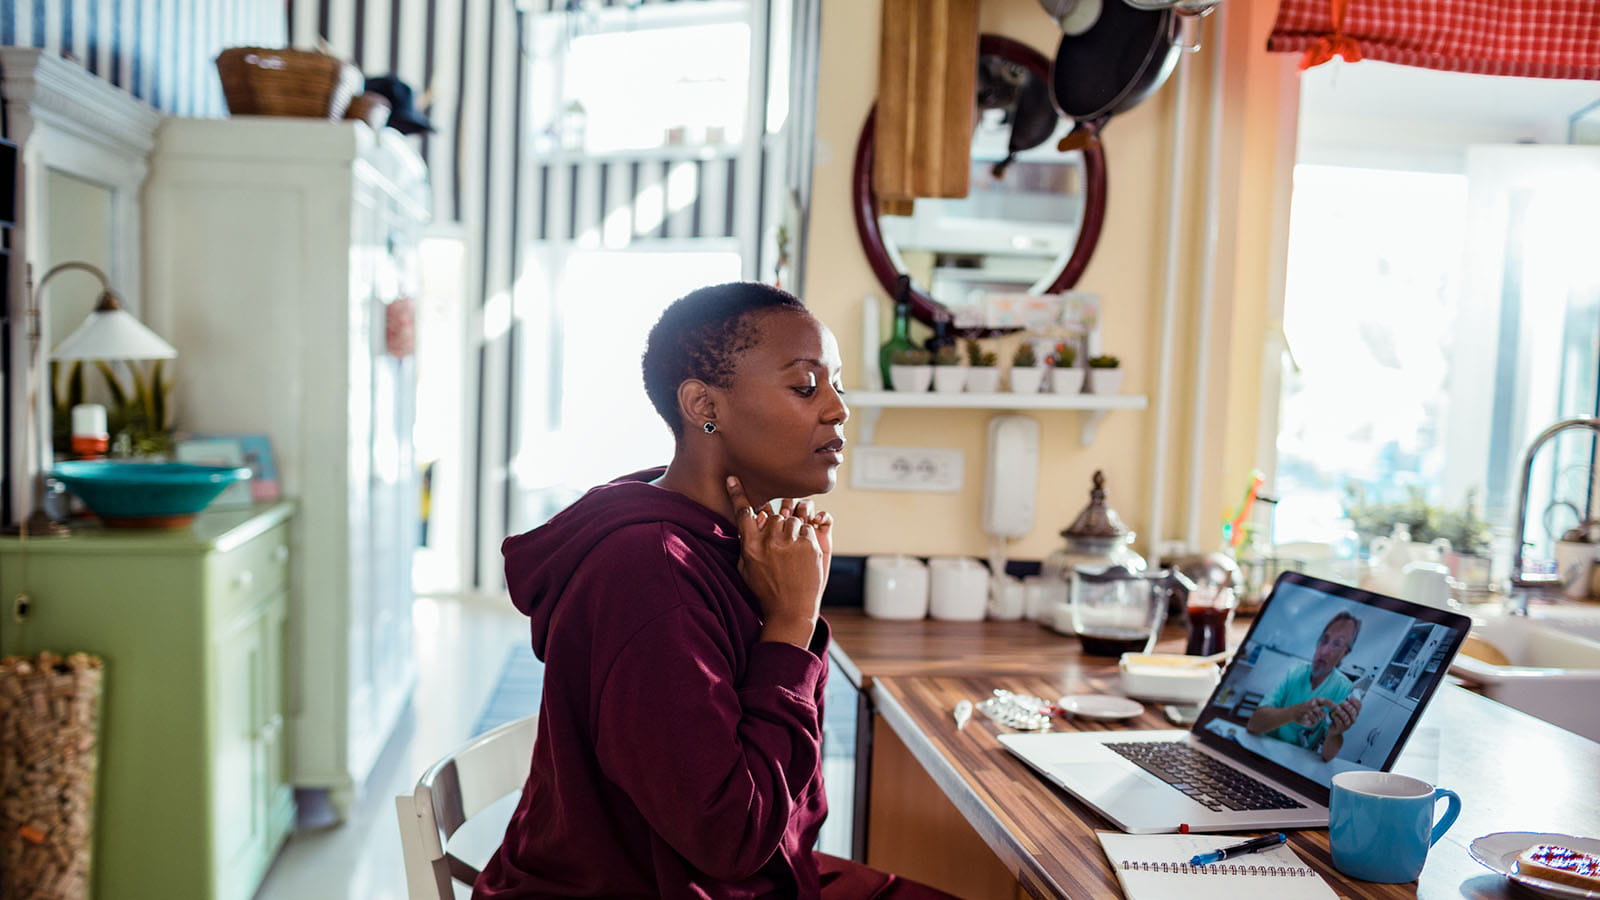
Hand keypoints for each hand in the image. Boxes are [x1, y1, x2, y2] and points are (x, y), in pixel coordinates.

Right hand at [728, 477, 824, 645]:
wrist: (790, 611)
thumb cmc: (766, 592)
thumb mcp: (745, 569)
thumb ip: (745, 545)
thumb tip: (745, 527)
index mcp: (750, 546)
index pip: (743, 513)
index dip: (737, 494)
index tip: (733, 478)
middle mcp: (768, 541)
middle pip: (774, 515)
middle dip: (778, 526)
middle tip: (782, 546)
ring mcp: (790, 542)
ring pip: (791, 519)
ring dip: (793, 531)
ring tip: (793, 552)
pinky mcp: (808, 544)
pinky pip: (807, 527)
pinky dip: (806, 537)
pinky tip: (803, 555)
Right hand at [1291, 697, 1334, 727]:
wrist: (1292, 712)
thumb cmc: (1306, 708)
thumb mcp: (1313, 703)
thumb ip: (1322, 704)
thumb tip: (1335, 707)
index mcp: (1315, 700)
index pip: (1326, 701)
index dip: (1332, 705)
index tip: (1336, 708)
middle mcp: (1311, 705)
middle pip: (1321, 712)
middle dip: (1323, 716)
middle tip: (1324, 719)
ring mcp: (1307, 712)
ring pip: (1317, 719)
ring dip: (1315, 720)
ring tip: (1310, 718)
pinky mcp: (1304, 718)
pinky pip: (1312, 723)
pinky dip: (1311, 723)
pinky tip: (1306, 720)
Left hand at [1325, 694, 1361, 736]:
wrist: (1333, 727)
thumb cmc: (1338, 715)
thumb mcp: (1343, 705)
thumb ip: (1348, 696)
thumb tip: (1355, 687)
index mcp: (1354, 712)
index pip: (1359, 706)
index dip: (1356, 702)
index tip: (1351, 698)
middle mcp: (1352, 718)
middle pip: (1353, 712)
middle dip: (1348, 706)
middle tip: (1342, 702)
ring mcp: (1347, 724)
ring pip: (1347, 718)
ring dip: (1342, 712)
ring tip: (1336, 708)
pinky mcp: (1341, 728)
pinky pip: (1340, 723)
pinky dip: (1337, 718)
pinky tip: (1333, 715)